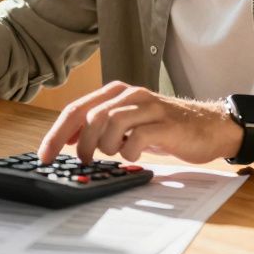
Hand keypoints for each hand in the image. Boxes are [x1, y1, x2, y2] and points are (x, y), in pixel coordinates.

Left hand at [37, 81, 238, 164]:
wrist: (209, 126)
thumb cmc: (165, 127)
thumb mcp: (128, 124)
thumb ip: (100, 127)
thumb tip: (68, 140)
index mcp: (116, 92)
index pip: (76, 110)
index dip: (56, 134)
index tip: (45, 155)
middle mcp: (130, 95)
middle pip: (89, 116)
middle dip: (79, 144)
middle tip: (84, 161)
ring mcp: (148, 107)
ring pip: (110, 122)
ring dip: (105, 146)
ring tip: (114, 154)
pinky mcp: (165, 124)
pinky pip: (136, 137)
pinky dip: (129, 151)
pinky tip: (134, 155)